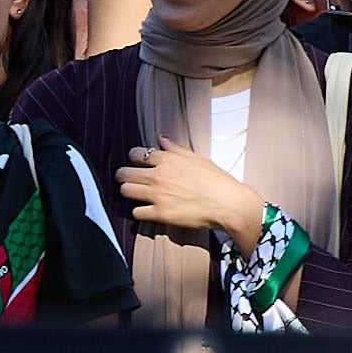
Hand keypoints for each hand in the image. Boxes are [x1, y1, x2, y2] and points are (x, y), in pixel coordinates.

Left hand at [117, 141, 267, 251]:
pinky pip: (136, 213)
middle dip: (123, 176)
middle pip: (124, 173)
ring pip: (125, 191)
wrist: (228, 203)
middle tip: (128, 180)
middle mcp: (159, 175)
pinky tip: (147, 211)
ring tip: (137, 195)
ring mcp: (158, 195)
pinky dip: (140, 213)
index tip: (137, 164)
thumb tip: (161, 138)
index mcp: (167, 159)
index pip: (136, 153)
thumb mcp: (197, 158)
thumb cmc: (217, 181)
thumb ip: (175, 149)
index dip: (134, 159)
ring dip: (129, 193)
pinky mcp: (160, 214)